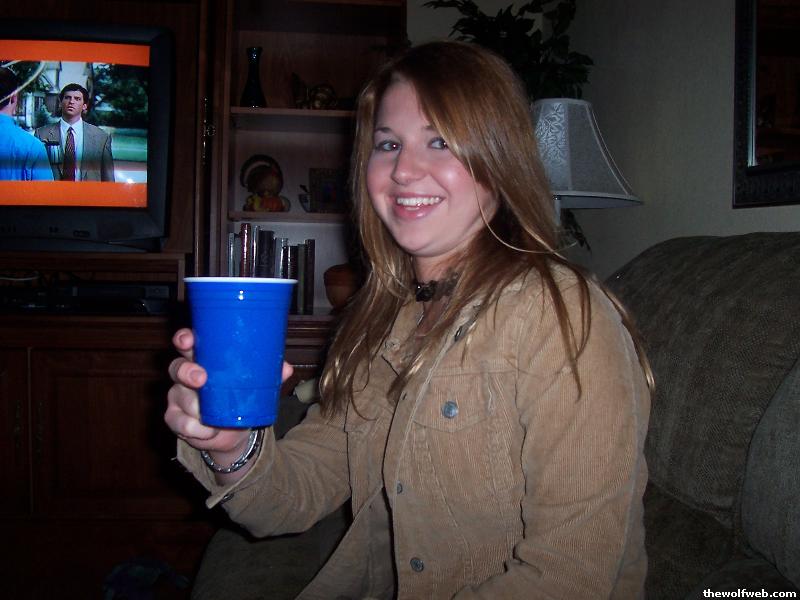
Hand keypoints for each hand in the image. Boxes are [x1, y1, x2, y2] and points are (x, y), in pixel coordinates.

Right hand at [165, 328, 293, 456]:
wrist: (232, 432)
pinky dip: (196, 429)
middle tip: (201, 379)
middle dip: (186, 371)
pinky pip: (180, 422)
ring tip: (213, 419)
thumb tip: (286, 369)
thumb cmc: (240, 397)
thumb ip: (268, 375)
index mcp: (204, 359)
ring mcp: (178, 396)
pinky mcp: (175, 418)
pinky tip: (206, 432)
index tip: (188, 340)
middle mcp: (186, 374)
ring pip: (180, 397)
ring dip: (197, 409)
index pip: (188, 343)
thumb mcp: (255, 385)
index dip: (184, 339)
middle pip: (177, 366)